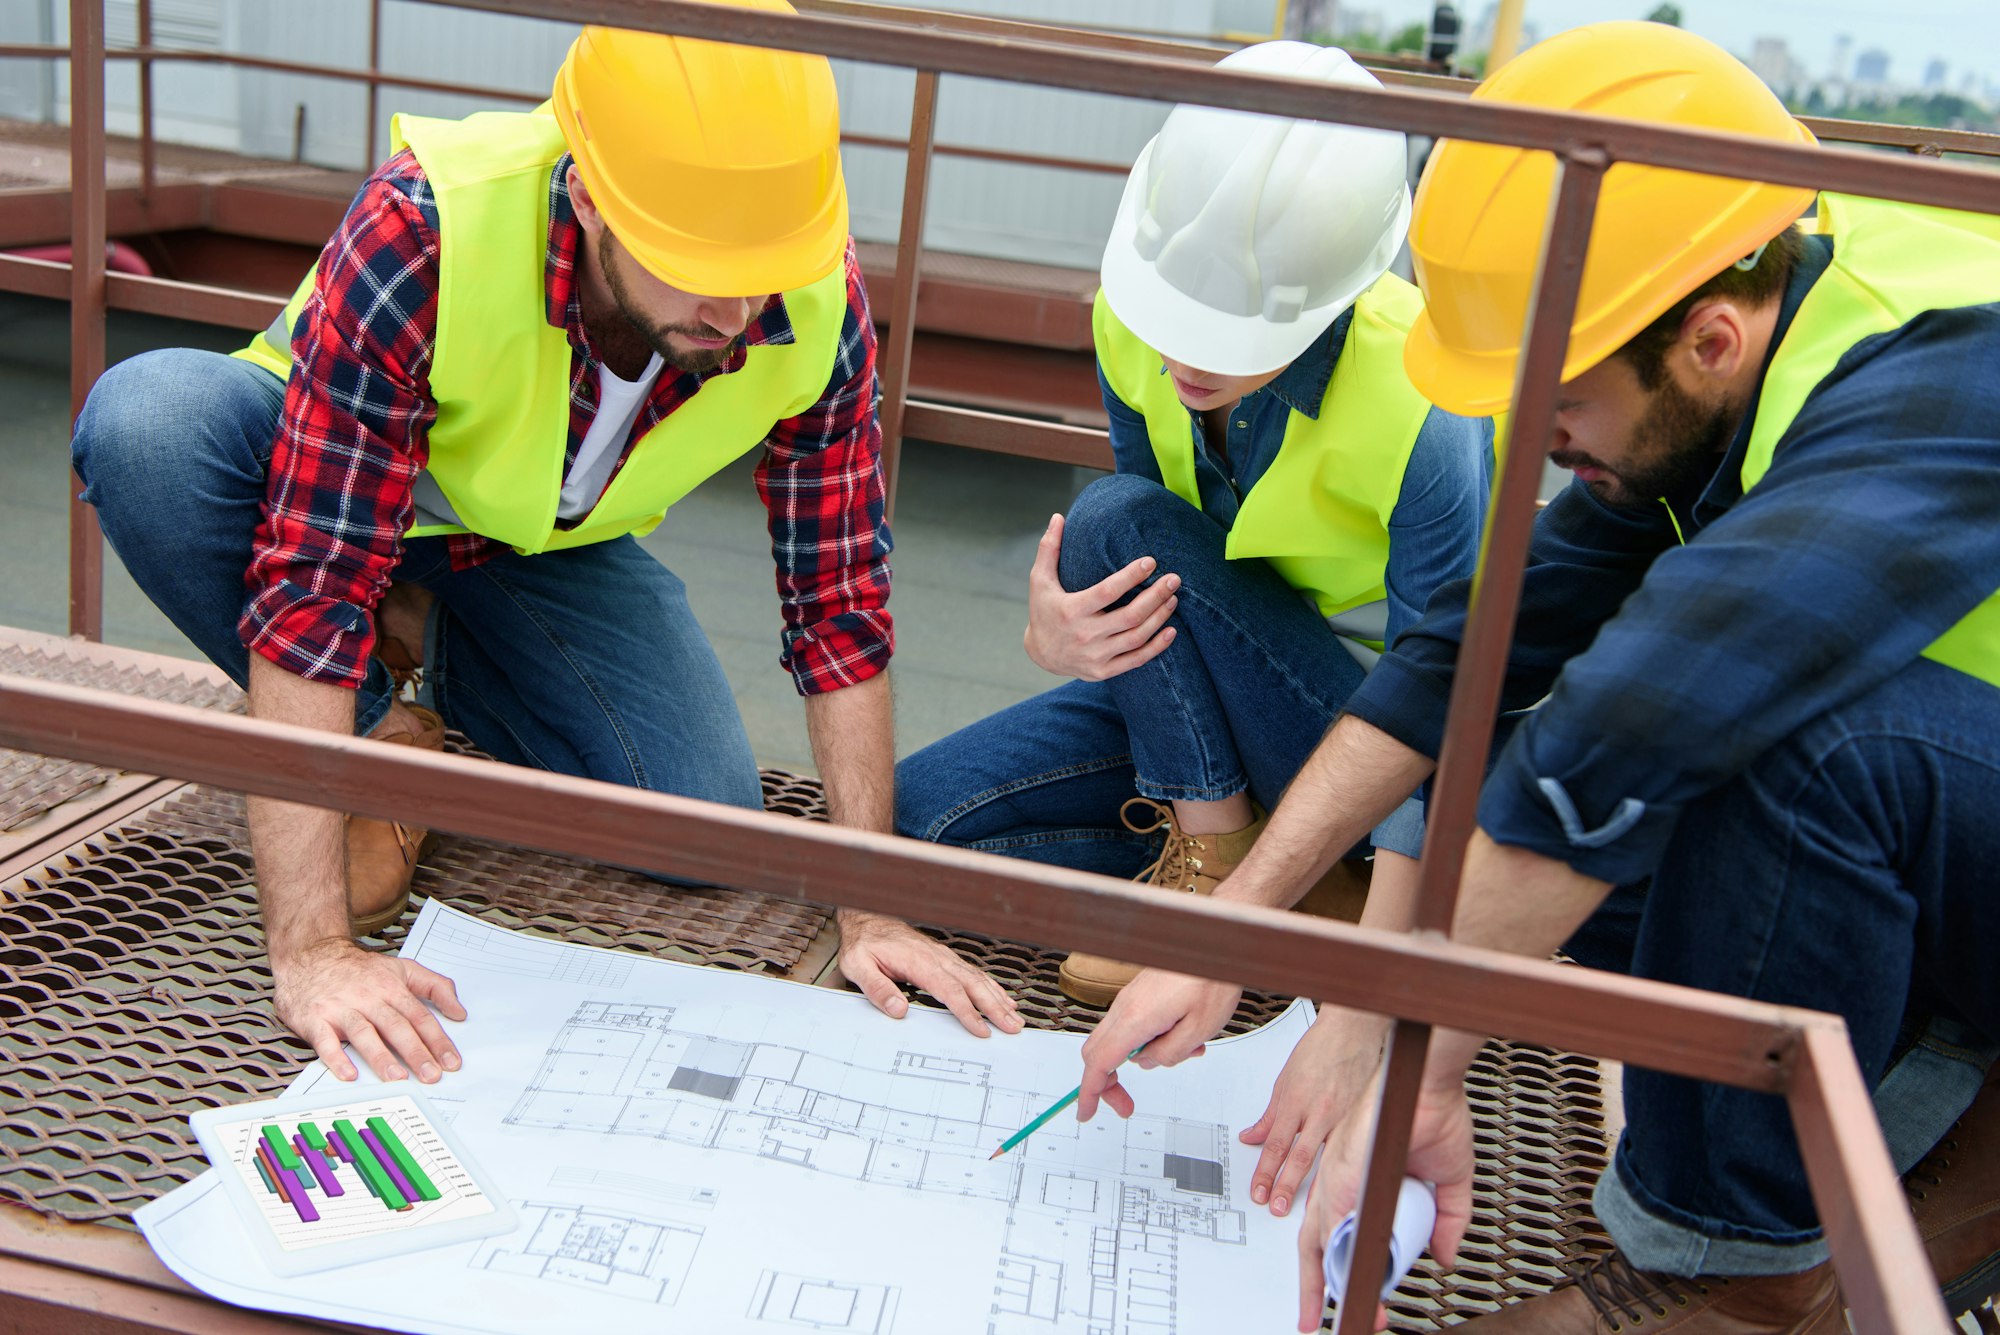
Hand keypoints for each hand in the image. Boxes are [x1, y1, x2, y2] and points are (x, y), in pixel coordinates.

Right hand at [271, 939, 465, 1082]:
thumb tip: (460, 1012)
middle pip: (396, 1026)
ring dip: (381, 1056)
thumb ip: (435, 986)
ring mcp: (341, 1008)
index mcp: (391, 987)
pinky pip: (325, 1041)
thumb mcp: (402, 968)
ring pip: (364, 1033)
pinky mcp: (315, 1018)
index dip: (438, 1040)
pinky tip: (349, 1073)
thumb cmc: (358, 969)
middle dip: (416, 1052)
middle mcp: (368, 998)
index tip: (451, 1061)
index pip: (420, 1016)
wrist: (310, 955)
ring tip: (398, 1078)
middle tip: (431, 1075)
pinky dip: (337, 1058)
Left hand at [838, 910, 1023, 1037]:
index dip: (967, 1012)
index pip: (949, 990)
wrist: (867, 920)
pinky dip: (991, 986)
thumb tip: (898, 1009)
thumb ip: (877, 988)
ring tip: (1014, 1017)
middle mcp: (936, 958)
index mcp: (918, 961)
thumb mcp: (858, 966)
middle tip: (1012, 1027)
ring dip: (998, 998)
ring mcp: (943, 957)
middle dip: (995, 1007)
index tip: (981, 1029)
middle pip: (972, 984)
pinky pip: (973, 973)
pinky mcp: (945, 958)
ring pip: (977, 978)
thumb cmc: (864, 944)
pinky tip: (1002, 998)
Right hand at [1022, 512, 1178, 680]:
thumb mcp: (1040, 580)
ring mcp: (1096, 656)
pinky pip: (1136, 660)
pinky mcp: (1103, 671)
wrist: (1040, 654)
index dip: (1131, 576)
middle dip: (1156, 596)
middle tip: (1174, 579)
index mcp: (1071, 610)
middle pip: (1130, 615)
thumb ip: (1049, 548)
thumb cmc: (1044, 610)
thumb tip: (1058, 517)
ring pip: (1137, 637)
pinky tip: (1171, 631)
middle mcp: (1085, 635)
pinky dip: (1156, 647)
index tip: (1151, 562)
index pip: (1108, 592)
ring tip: (1173, 598)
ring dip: (1159, 617)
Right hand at [1076, 969, 1241, 1121]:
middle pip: (1098, 1053)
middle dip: (1108, 1083)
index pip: (1099, 1063)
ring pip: (1118, 1040)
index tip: (1086, 1111)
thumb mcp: (1199, 1030)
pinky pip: (1134, 1026)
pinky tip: (1184, 1036)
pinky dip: (1150, 1041)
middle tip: (1127, 1103)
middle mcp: (1126, 1006)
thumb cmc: (1212, 980)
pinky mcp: (1140, 994)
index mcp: (1136, 1018)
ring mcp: (1131, 999)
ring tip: (1186, 1052)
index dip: (1090, 1092)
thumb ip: (1169, 1054)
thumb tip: (1146, 1062)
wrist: (1215, 945)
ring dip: (1142, 1058)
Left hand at [1240, 1009, 1390, 1216]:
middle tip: (1274, 1206)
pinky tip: (1336, 1187)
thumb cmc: (1319, 1050)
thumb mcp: (1285, 1081)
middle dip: (1284, 1186)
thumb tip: (1252, 1136)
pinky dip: (1338, 1171)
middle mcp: (1318, 1112)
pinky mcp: (1358, 1119)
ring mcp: (1341, 1117)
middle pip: (1298, 1156)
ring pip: (1324, 1158)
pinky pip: (1345, 1150)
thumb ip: (1270, 1115)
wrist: (1353, 1033)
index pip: (1275, 1144)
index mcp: (1295, 1101)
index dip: (1265, 1171)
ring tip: (1303, 1210)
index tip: (1258, 1190)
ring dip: (1312, 1186)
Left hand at [1295, 1065, 1477, 1333]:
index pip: (1339, 1236)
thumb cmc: (1432, 1115)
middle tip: (1317, 1322)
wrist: (1428, 1084)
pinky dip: (1345, 1260)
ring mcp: (1338, 1182)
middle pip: (1316, 1247)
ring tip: (1359, 1314)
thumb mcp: (1446, 1182)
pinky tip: (1359, 1286)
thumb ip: (1446, 1221)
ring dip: (1337, 1284)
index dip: (1345, 1270)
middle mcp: (1341, 1185)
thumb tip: (1442, 1256)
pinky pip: (1336, 1229)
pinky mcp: (1341, 1179)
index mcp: (1358, 1184)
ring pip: (1322, 1245)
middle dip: (1317, 1290)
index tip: (1354, 1300)